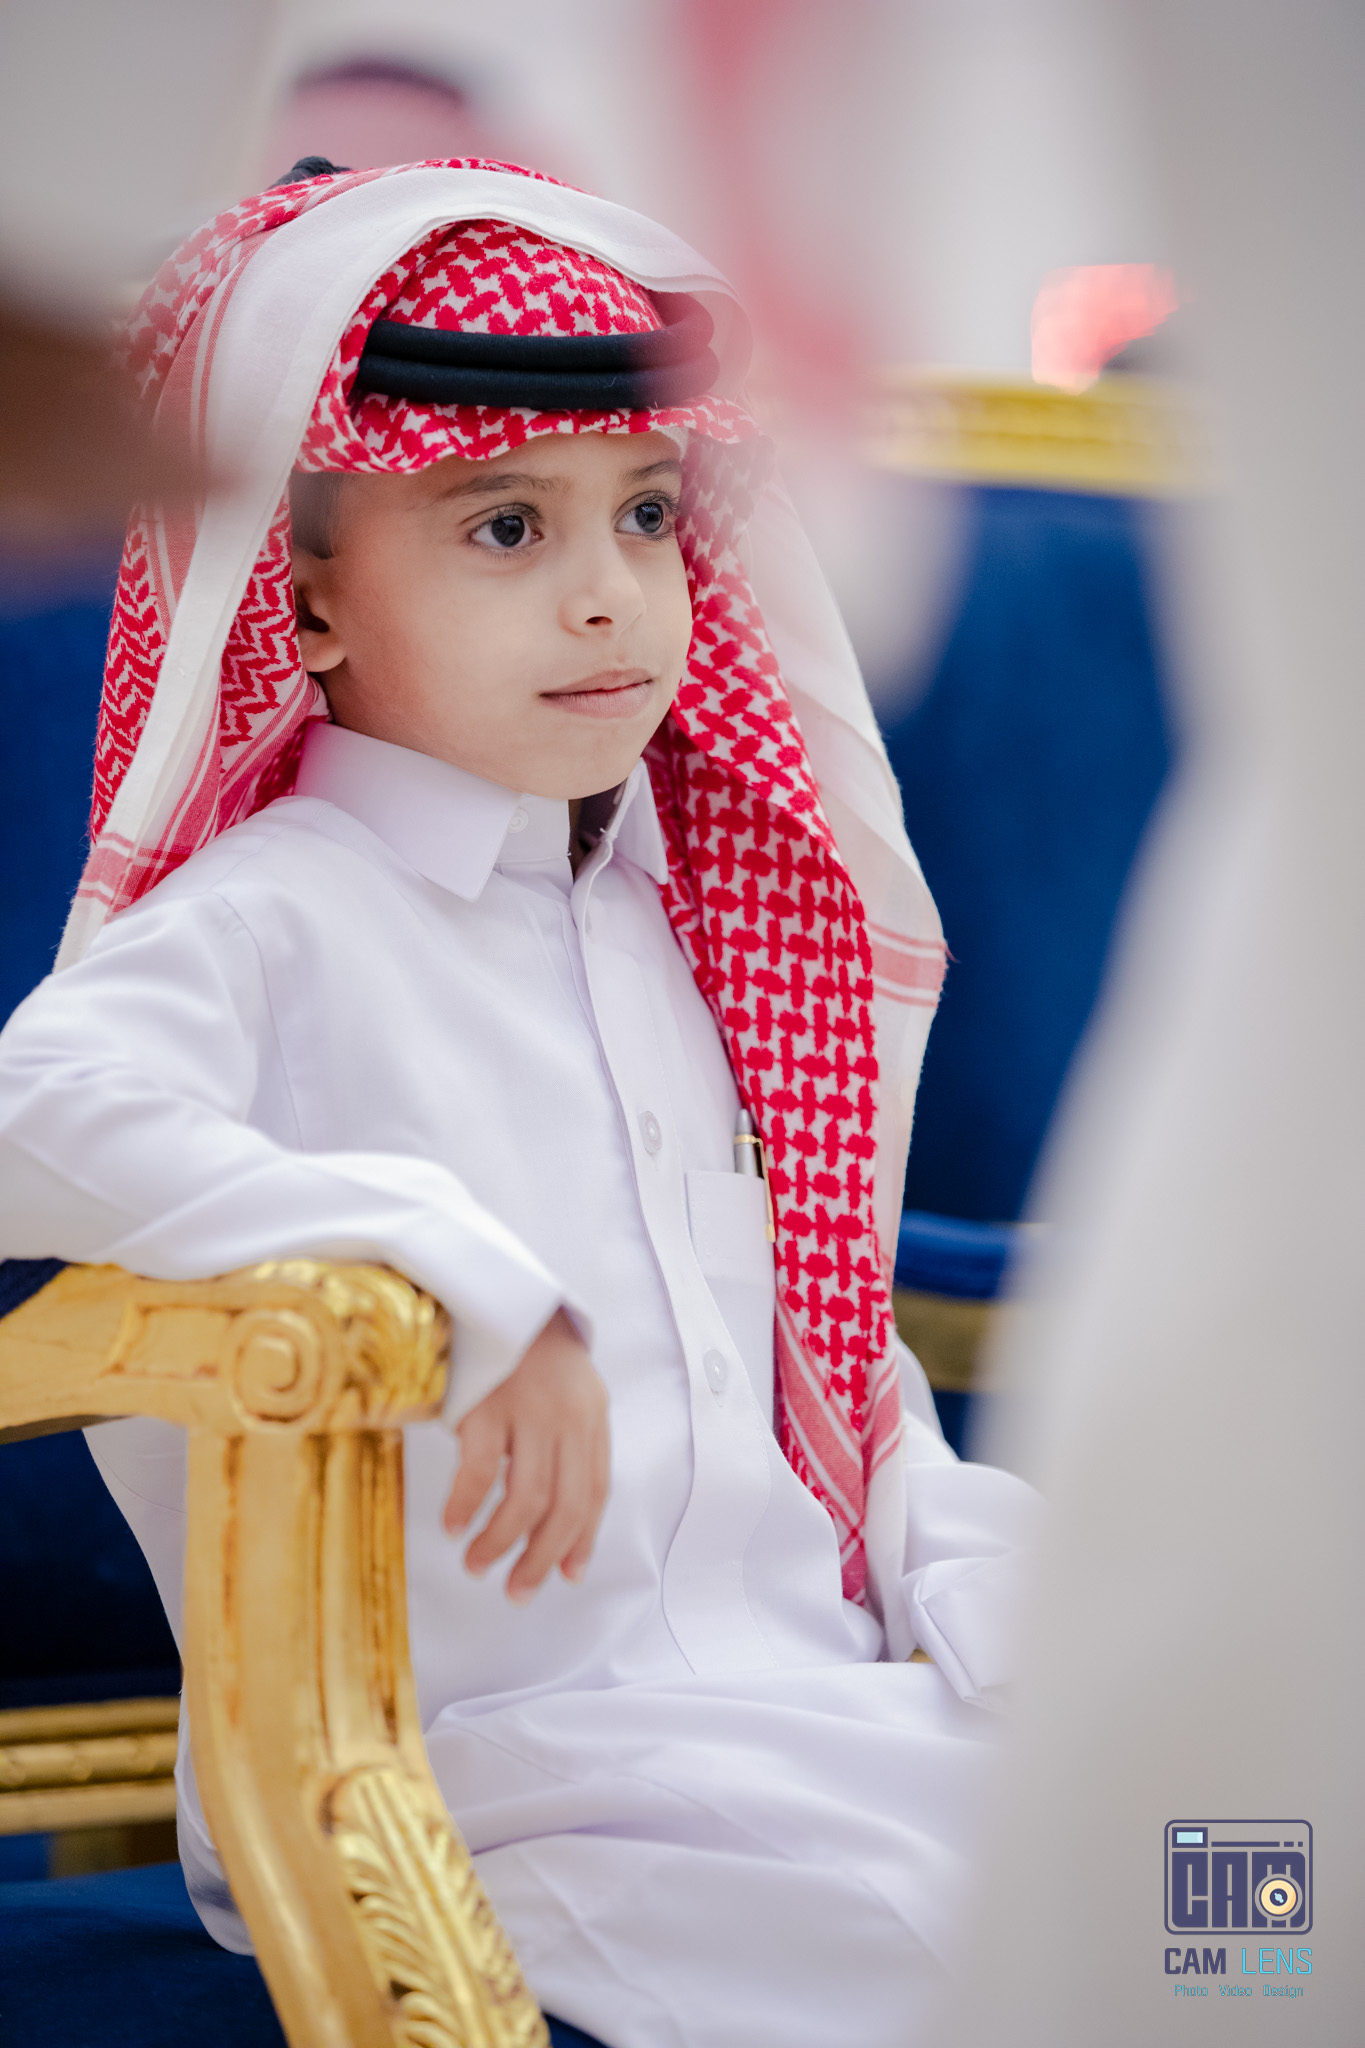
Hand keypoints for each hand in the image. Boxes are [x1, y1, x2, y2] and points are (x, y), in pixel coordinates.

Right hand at [442, 1308, 609, 1602]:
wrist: (495, 1291)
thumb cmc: (529, 1352)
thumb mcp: (568, 1392)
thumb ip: (570, 1444)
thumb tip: (561, 1522)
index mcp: (592, 1416)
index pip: (595, 1492)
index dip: (582, 1540)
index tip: (565, 1576)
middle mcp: (567, 1418)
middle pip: (563, 1507)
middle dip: (539, 1558)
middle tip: (517, 1591)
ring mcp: (528, 1412)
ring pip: (524, 1499)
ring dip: (500, 1543)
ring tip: (478, 1565)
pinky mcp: (487, 1406)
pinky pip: (480, 1472)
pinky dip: (466, 1506)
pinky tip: (453, 1527)